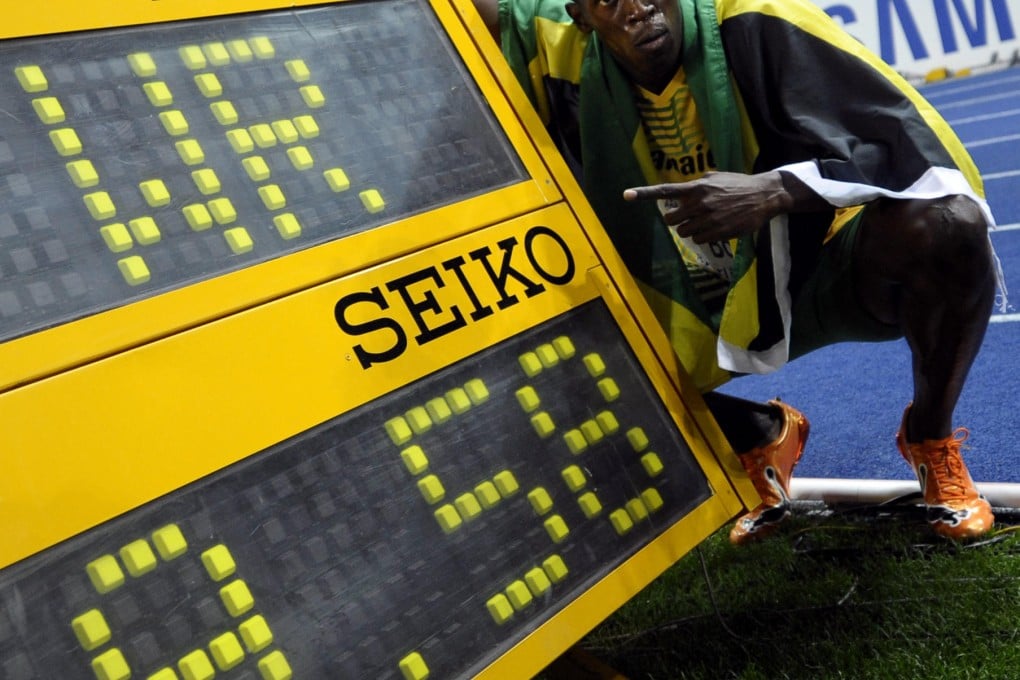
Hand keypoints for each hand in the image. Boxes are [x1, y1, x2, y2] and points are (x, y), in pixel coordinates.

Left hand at [623, 171, 790, 243]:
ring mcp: (709, 219)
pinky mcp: (719, 232)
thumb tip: (684, 192)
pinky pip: (700, 240)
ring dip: (690, 230)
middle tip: (687, 217)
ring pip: (684, 232)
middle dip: (676, 220)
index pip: (665, 191)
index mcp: (697, 187)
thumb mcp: (717, 177)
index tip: (626, 195)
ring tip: (705, 221)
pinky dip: (703, 237)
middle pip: (671, 220)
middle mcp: (699, 203)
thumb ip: (698, 184)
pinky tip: (715, 228)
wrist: (764, 196)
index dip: (644, 194)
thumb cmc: (739, 184)